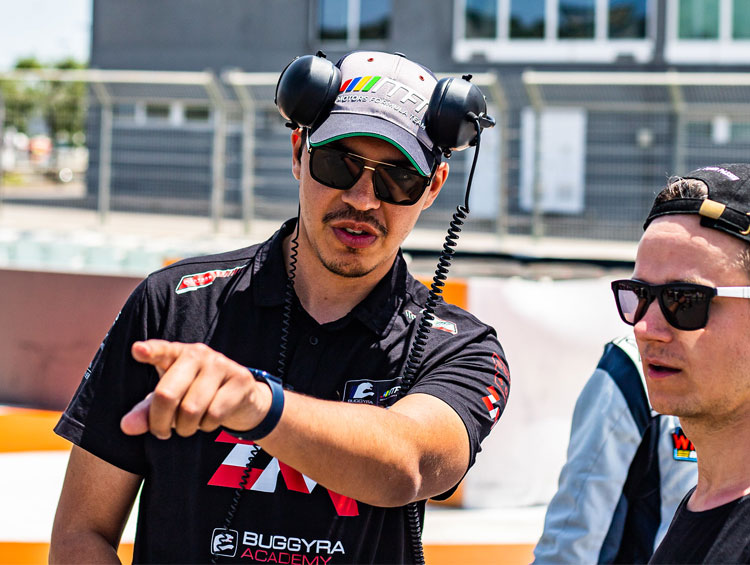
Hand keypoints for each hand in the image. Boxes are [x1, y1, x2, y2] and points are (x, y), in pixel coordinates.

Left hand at [120, 340, 271, 438]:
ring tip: (187, 427)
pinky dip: (207, 426)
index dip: (150, 351)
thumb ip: (146, 412)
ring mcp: (221, 364)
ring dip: (185, 428)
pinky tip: (208, 421)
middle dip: (160, 422)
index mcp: (177, 353)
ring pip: (191, 409)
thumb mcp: (169, 402)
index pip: (161, 350)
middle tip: (161, 433)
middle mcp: (199, 353)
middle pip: (167, 394)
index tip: (138, 350)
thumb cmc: (196, 396)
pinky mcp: (240, 379)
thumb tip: (126, 426)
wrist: (242, 398)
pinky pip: (214, 413)